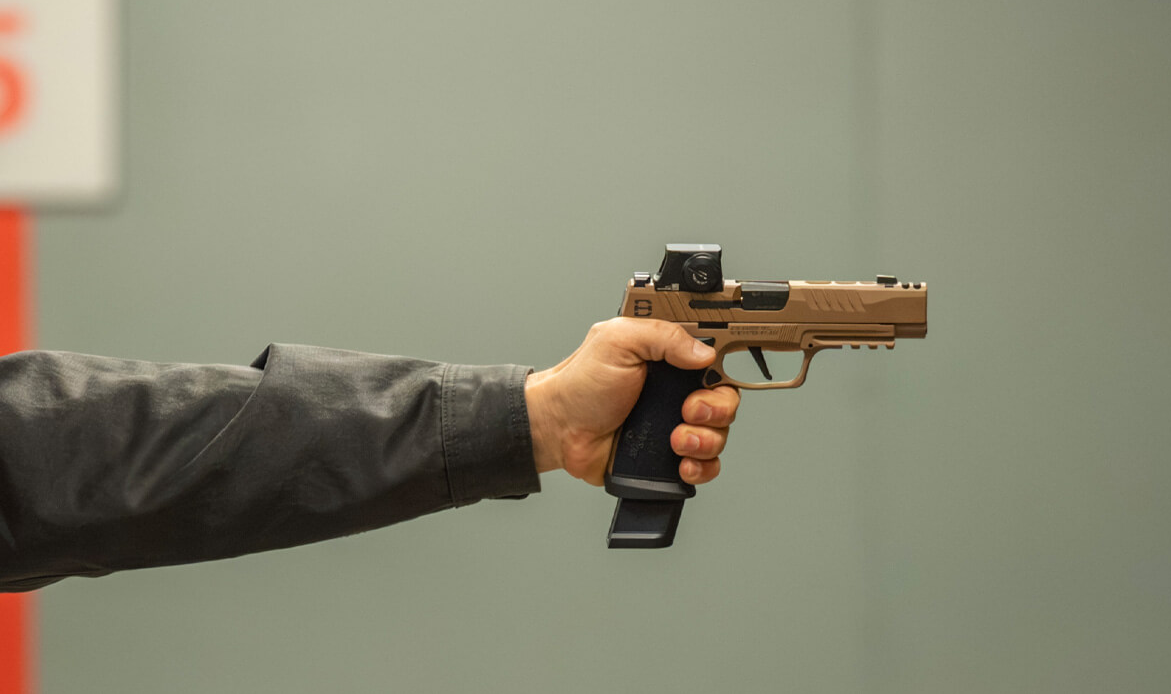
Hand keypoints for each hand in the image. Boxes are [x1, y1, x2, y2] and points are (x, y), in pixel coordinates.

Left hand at [525, 318, 739, 485]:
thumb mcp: (618, 341)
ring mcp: (676, 422)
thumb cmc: (581, 384)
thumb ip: (663, 336)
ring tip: (677, 440)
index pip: (717, 356)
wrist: (560, 430)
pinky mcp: (670, 454)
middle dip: (716, 409)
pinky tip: (682, 463)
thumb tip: (703, 352)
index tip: (715, 375)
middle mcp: (678, 388)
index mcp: (670, 356)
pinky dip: (702, 466)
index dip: (725, 366)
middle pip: (726, 397)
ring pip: (720, 433)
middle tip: (689, 411)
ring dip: (706, 440)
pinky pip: (706, 464)